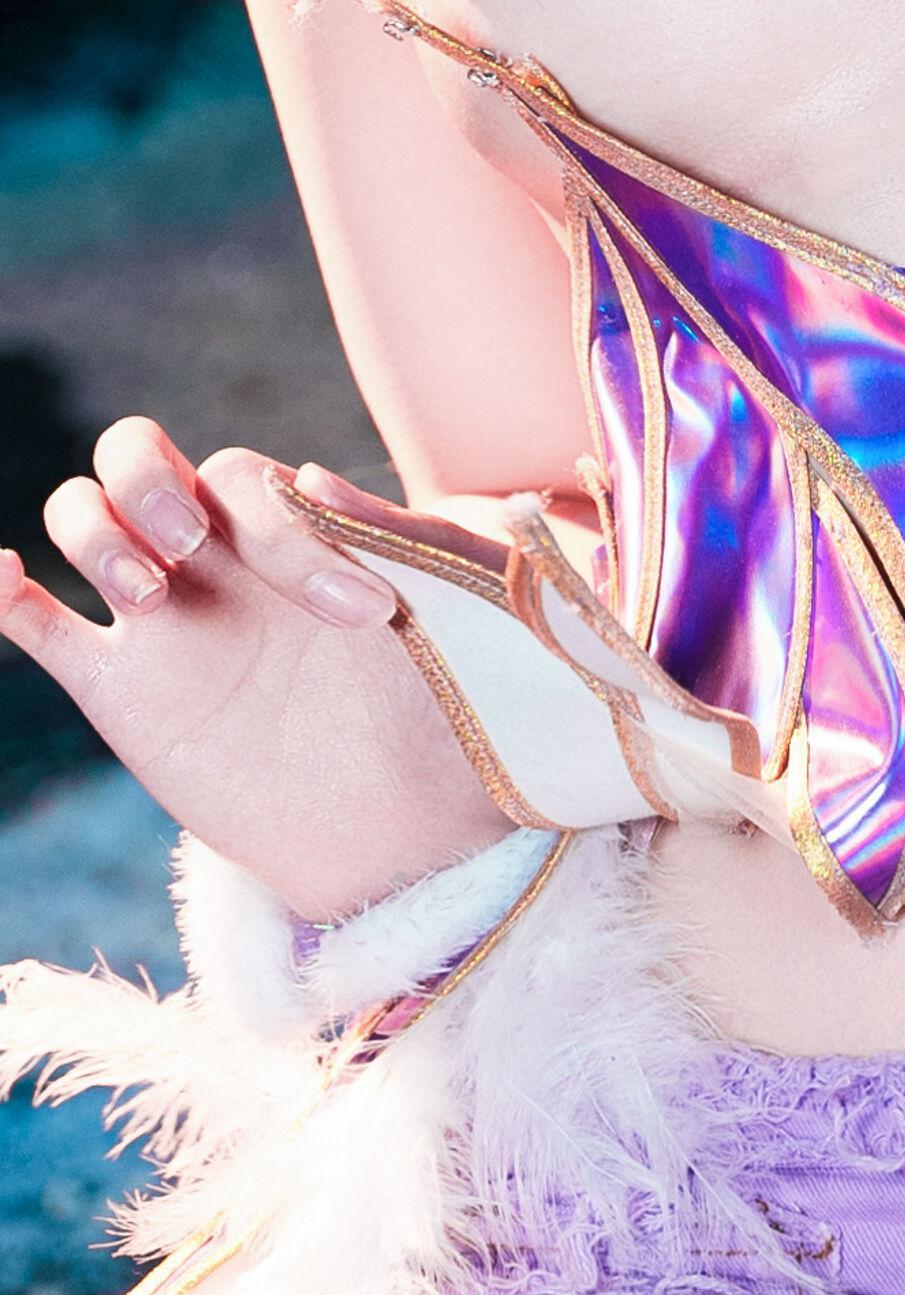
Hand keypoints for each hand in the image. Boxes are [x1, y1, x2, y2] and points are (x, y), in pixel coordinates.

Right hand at [0, 419, 513, 921]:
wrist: (414, 835)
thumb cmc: (452, 721)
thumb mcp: (468, 627)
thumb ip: (418, 543)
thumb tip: (316, 474)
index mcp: (290, 535)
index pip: (244, 480)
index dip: (287, 530)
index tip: (363, 615)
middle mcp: (215, 561)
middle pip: (134, 458)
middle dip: (146, 482)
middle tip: (184, 545)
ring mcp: (160, 623)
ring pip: (79, 519)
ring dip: (94, 533)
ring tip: (147, 596)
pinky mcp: (120, 692)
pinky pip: (33, 620)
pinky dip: (3, 590)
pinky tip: (4, 576)